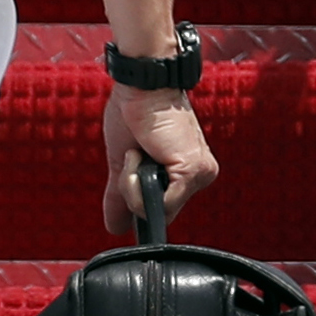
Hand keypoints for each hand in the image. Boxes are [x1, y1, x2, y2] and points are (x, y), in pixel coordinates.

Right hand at [103, 80, 216, 235]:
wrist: (140, 87)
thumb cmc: (134, 115)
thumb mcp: (124, 164)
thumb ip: (121, 197)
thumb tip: (115, 228)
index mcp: (189, 173)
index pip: (161, 208)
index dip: (138, 195)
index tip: (134, 164)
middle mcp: (200, 176)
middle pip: (156, 213)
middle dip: (132, 189)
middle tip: (134, 156)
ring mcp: (200, 175)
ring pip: (155, 211)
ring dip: (132, 185)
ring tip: (138, 151)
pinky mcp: (192, 172)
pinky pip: (159, 205)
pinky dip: (137, 184)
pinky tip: (140, 153)